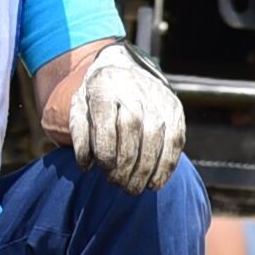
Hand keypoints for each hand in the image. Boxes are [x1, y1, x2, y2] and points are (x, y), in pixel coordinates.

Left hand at [65, 40, 187, 191]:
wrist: (125, 67)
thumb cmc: (98, 97)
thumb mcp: (79, 107)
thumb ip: (79, 135)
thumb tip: (86, 165)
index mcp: (105, 88)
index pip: (107, 123)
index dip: (106, 151)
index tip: (103, 168)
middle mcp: (134, 92)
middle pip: (132, 132)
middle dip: (125, 165)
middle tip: (117, 183)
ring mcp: (158, 100)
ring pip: (154, 139)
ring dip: (144, 171)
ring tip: (133, 188)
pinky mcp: (175, 110)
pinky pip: (174, 143)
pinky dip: (165, 167)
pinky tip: (154, 183)